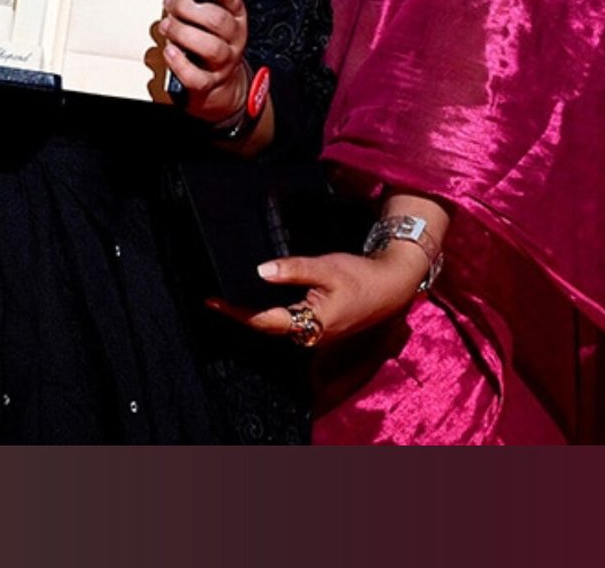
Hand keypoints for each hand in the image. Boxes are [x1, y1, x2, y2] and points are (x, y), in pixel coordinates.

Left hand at [159, 0, 249, 126]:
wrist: (221, 85)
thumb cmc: (211, 43)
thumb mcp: (212, 21)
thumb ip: (198, 5)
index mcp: (235, 18)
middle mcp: (233, 39)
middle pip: (218, 21)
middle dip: (189, 9)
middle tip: (171, 4)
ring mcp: (224, 62)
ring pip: (210, 47)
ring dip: (183, 33)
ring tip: (167, 26)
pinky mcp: (210, 83)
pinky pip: (196, 76)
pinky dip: (180, 63)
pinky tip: (170, 51)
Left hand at [207, 244, 430, 347]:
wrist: (392, 286)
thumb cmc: (361, 278)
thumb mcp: (326, 269)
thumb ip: (293, 270)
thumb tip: (260, 271)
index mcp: (310, 326)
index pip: (263, 321)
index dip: (235, 311)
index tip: (212, 300)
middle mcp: (310, 335)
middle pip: (267, 326)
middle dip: (240, 313)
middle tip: (215, 297)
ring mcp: (316, 332)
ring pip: (277, 324)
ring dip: (255, 313)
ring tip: (230, 296)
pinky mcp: (321, 325)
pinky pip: (289, 319)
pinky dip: (271, 309)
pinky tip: (262, 295)